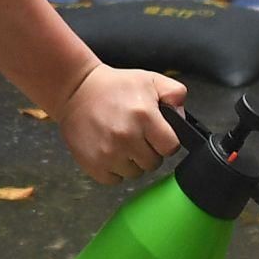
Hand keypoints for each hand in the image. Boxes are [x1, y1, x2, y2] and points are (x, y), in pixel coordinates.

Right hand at [56, 65, 183, 184]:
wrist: (76, 90)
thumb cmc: (113, 86)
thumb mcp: (149, 80)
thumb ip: (174, 94)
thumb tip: (182, 117)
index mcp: (144, 116)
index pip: (171, 147)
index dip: (166, 141)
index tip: (157, 134)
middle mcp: (127, 137)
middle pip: (154, 163)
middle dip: (149, 151)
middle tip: (137, 135)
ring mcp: (109, 154)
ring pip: (135, 173)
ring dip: (132, 161)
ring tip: (121, 141)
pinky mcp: (94, 165)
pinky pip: (115, 179)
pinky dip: (114, 169)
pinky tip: (109, 150)